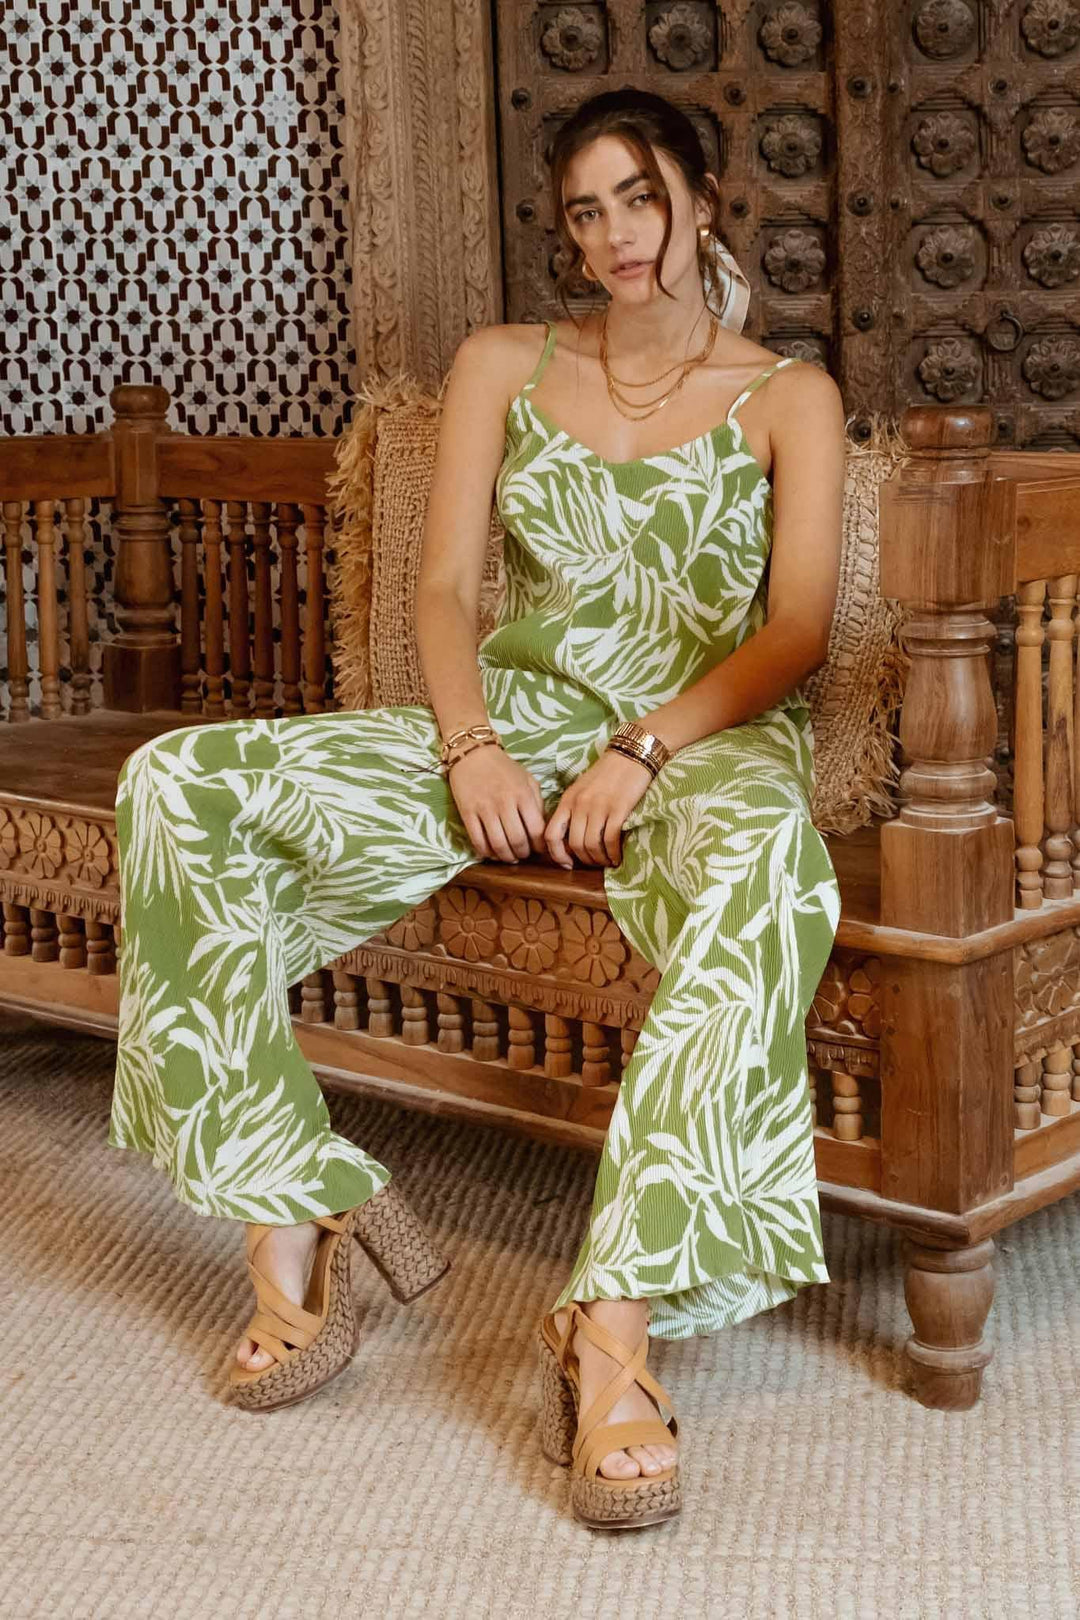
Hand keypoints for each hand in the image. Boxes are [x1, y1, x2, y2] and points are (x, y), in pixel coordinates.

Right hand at [447, 744, 548, 863]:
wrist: (473, 754)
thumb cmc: (504, 768)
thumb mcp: (527, 779)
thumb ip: (537, 803)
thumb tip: (542, 829)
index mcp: (522, 794)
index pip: (536, 830)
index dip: (540, 845)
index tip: (539, 849)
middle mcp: (504, 802)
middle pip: (518, 841)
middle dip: (523, 853)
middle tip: (524, 855)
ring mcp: (484, 808)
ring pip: (498, 844)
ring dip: (506, 856)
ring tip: (510, 857)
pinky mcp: (467, 812)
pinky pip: (477, 840)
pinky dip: (486, 852)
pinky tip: (492, 853)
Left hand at [544, 748, 653, 869]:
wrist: (631, 755)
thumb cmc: (607, 773)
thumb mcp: (582, 788)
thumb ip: (573, 809)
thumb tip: (570, 839)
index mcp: (567, 800)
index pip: (551, 834)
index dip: (556, 854)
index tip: (567, 863)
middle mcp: (580, 805)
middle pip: (574, 844)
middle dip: (584, 860)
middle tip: (594, 863)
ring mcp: (598, 807)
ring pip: (591, 845)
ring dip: (599, 859)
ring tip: (607, 862)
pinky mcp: (618, 809)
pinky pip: (610, 840)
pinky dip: (613, 854)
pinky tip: (617, 857)